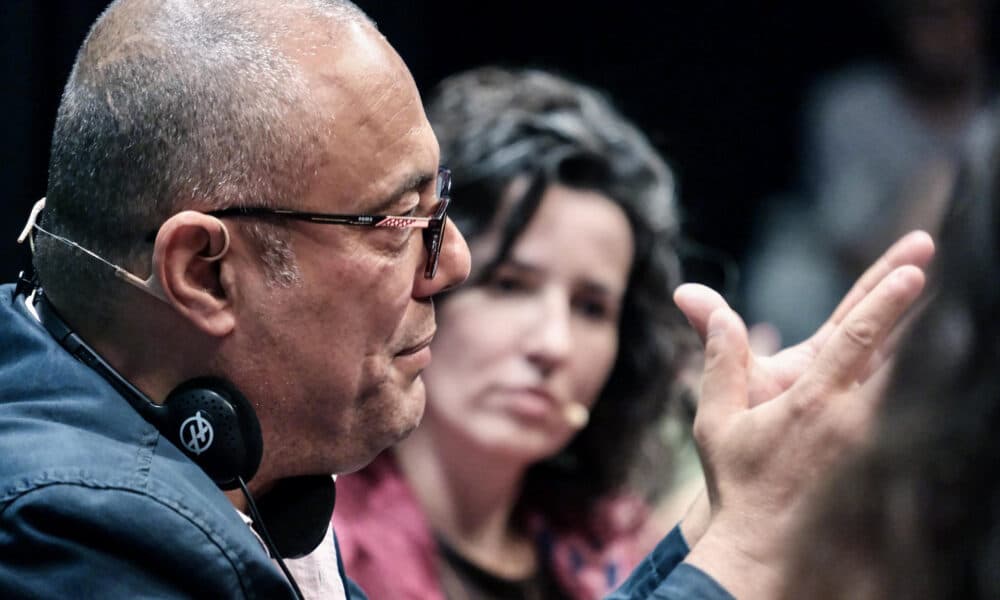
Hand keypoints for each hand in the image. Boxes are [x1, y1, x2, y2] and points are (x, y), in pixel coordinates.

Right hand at [674, 231, 932, 597]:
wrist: (763, 540)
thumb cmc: (737, 478)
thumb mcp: (716, 417)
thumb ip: (719, 358)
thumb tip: (708, 306)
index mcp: (812, 399)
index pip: (855, 339)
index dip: (884, 301)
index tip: (913, 270)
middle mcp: (851, 414)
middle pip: (893, 347)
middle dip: (910, 300)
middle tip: (925, 254)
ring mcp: (871, 436)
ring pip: (905, 375)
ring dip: (920, 334)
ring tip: (941, 296)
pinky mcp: (878, 453)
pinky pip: (903, 404)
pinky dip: (916, 373)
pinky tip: (927, 352)